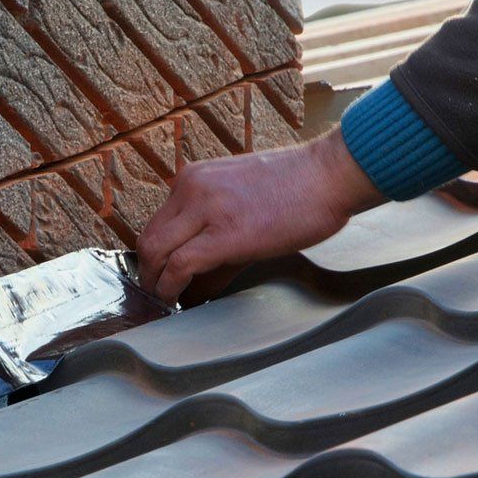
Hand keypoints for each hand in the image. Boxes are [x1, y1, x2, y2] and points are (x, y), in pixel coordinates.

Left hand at [136, 133, 384, 303]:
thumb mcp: (240, 197)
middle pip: (149, 239)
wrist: (329, 174)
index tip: (159, 276)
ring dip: (156, 284)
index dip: (154, 255)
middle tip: (157, 294)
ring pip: (156, 252)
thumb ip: (213, 229)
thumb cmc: (297, 188)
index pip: (156, 223)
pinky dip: (171, 288)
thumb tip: (197, 273)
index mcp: (193, 178)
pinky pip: (180, 265)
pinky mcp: (224, 234)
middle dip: (148, 273)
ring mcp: (205, 208)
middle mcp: (191, 188)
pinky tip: (177, 300)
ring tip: (166, 302)